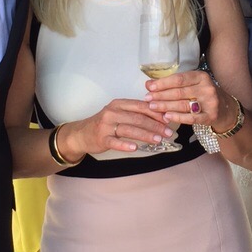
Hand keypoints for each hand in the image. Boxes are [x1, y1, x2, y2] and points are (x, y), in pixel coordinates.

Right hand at [58, 101, 173, 159]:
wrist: (82, 134)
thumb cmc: (105, 124)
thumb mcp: (119, 113)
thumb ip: (136, 113)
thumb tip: (160, 117)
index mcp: (119, 104)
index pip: (141, 106)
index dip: (156, 112)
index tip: (169, 119)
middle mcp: (112, 112)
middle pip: (137, 117)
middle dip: (155, 125)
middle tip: (168, 132)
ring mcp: (106, 125)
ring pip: (129, 129)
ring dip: (145, 134)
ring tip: (158, 140)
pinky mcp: (101, 138)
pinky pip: (115, 141)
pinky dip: (125, 144)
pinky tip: (135, 148)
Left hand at [145, 68, 229, 128]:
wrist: (225, 109)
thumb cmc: (203, 95)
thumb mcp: (191, 85)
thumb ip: (172, 84)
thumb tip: (148, 84)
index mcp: (201, 76)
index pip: (178, 79)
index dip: (162, 83)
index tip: (149, 87)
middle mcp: (207, 88)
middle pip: (179, 92)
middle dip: (161, 96)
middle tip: (147, 99)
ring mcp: (210, 102)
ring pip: (183, 104)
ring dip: (166, 106)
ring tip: (153, 107)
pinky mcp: (211, 116)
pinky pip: (191, 118)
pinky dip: (178, 117)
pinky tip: (167, 117)